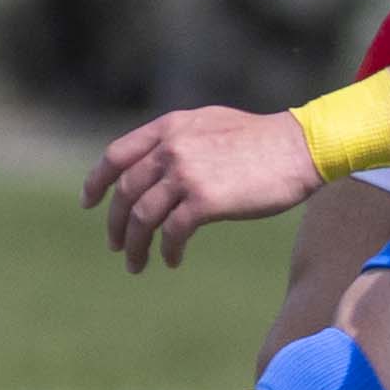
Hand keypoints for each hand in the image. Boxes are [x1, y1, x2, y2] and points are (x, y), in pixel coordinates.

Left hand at [86, 104, 326, 271]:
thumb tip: (155, 162)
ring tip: (137, 264)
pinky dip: (166, 250)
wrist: (300, 148)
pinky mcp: (205, 200)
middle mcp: (172, 148)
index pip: (117, 155)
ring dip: (135, 245)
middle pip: (126, 192)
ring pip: (143, 216)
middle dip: (116, 224)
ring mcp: (186, 173)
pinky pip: (171, 232)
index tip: (89, 203)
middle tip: (117, 246)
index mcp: (170, 128)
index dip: (97, 181)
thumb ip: (179, 138)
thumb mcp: (210, 124)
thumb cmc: (262, 141)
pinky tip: (172, 260)